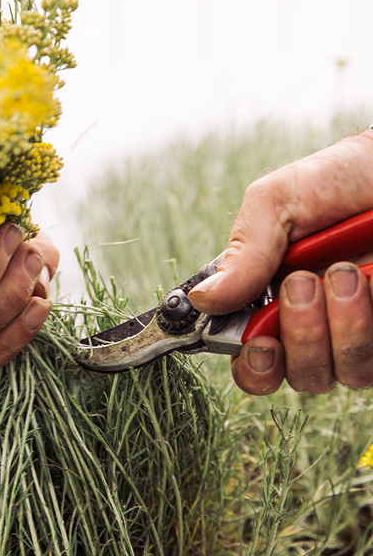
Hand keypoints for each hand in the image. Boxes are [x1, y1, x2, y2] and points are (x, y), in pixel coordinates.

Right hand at [188, 130, 372, 394]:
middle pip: (295, 374)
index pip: (251, 360)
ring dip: (340, 328)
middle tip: (303, 284)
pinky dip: (366, 323)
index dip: (253, 365)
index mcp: (269, 300)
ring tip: (345, 273)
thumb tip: (201, 300)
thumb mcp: (276, 204)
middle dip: (300, 337)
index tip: (259, 343)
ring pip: (339, 372)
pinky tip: (369, 280)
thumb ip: (242, 255)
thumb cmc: (334, 181)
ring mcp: (354, 330)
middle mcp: (311, 324)